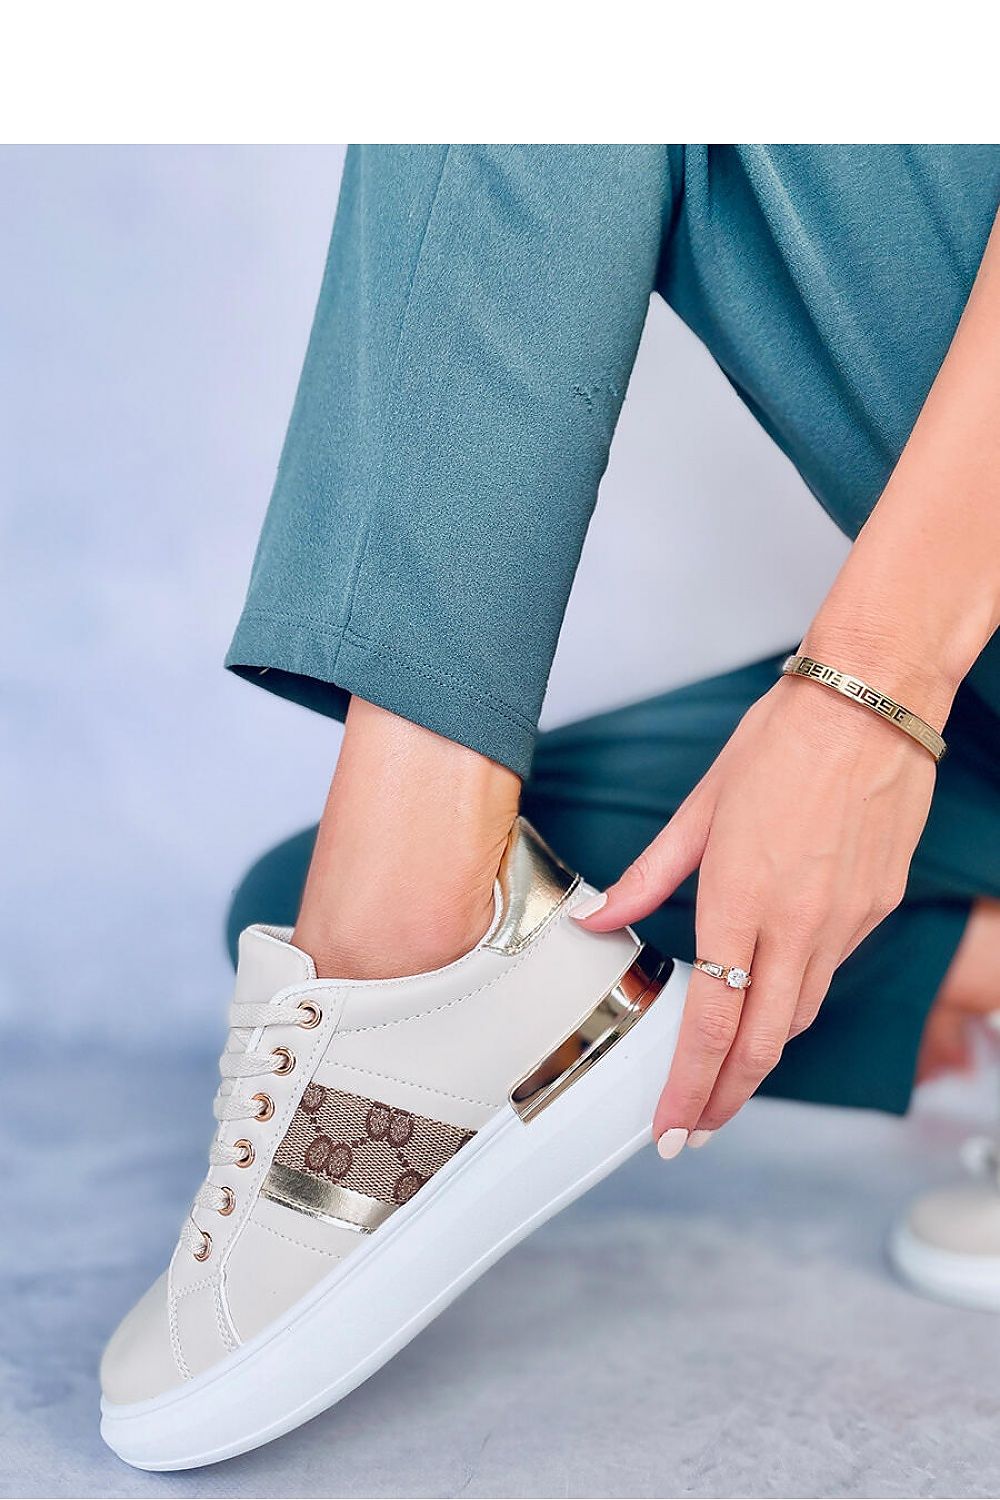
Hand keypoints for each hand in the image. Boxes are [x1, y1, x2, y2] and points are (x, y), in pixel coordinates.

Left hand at [576, 673, 937, 1146]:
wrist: (872, 701)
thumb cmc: (783, 739)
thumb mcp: (701, 807)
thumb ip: (649, 876)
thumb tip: (603, 919)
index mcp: (742, 897)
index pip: (713, 1021)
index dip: (690, 1086)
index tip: (671, 1126)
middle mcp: (799, 922)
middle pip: (764, 1043)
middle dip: (725, 1098)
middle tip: (694, 1129)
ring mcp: (846, 920)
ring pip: (800, 1014)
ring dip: (761, 1054)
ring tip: (726, 1076)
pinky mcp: (876, 907)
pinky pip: (831, 969)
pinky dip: (797, 996)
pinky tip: (773, 994)